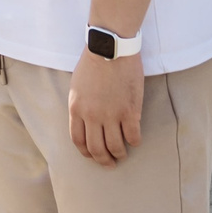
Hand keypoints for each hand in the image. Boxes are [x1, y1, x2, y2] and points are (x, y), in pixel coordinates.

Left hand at [69, 48, 143, 164]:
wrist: (111, 49)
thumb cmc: (93, 62)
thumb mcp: (76, 86)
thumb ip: (79, 106)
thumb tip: (85, 122)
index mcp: (76, 109)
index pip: (78, 141)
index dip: (86, 152)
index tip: (92, 156)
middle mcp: (92, 116)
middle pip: (96, 149)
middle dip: (103, 160)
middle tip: (109, 164)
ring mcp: (111, 115)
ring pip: (115, 146)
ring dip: (119, 154)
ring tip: (122, 155)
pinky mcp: (130, 111)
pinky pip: (133, 136)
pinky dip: (134, 142)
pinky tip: (135, 141)